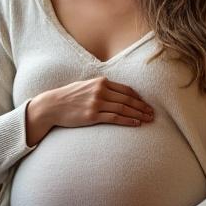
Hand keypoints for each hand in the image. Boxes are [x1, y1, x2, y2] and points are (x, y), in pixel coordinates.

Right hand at [26, 77, 153, 144]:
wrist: (52, 106)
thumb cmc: (69, 97)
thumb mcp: (86, 86)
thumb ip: (101, 87)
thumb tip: (117, 93)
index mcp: (101, 82)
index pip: (126, 89)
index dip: (139, 98)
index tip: (146, 104)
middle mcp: (100, 91)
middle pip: (128, 99)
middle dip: (142, 107)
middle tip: (152, 113)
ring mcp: (97, 103)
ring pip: (124, 109)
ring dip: (138, 114)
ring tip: (148, 119)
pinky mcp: (92, 116)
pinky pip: (115, 118)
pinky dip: (128, 121)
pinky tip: (136, 124)